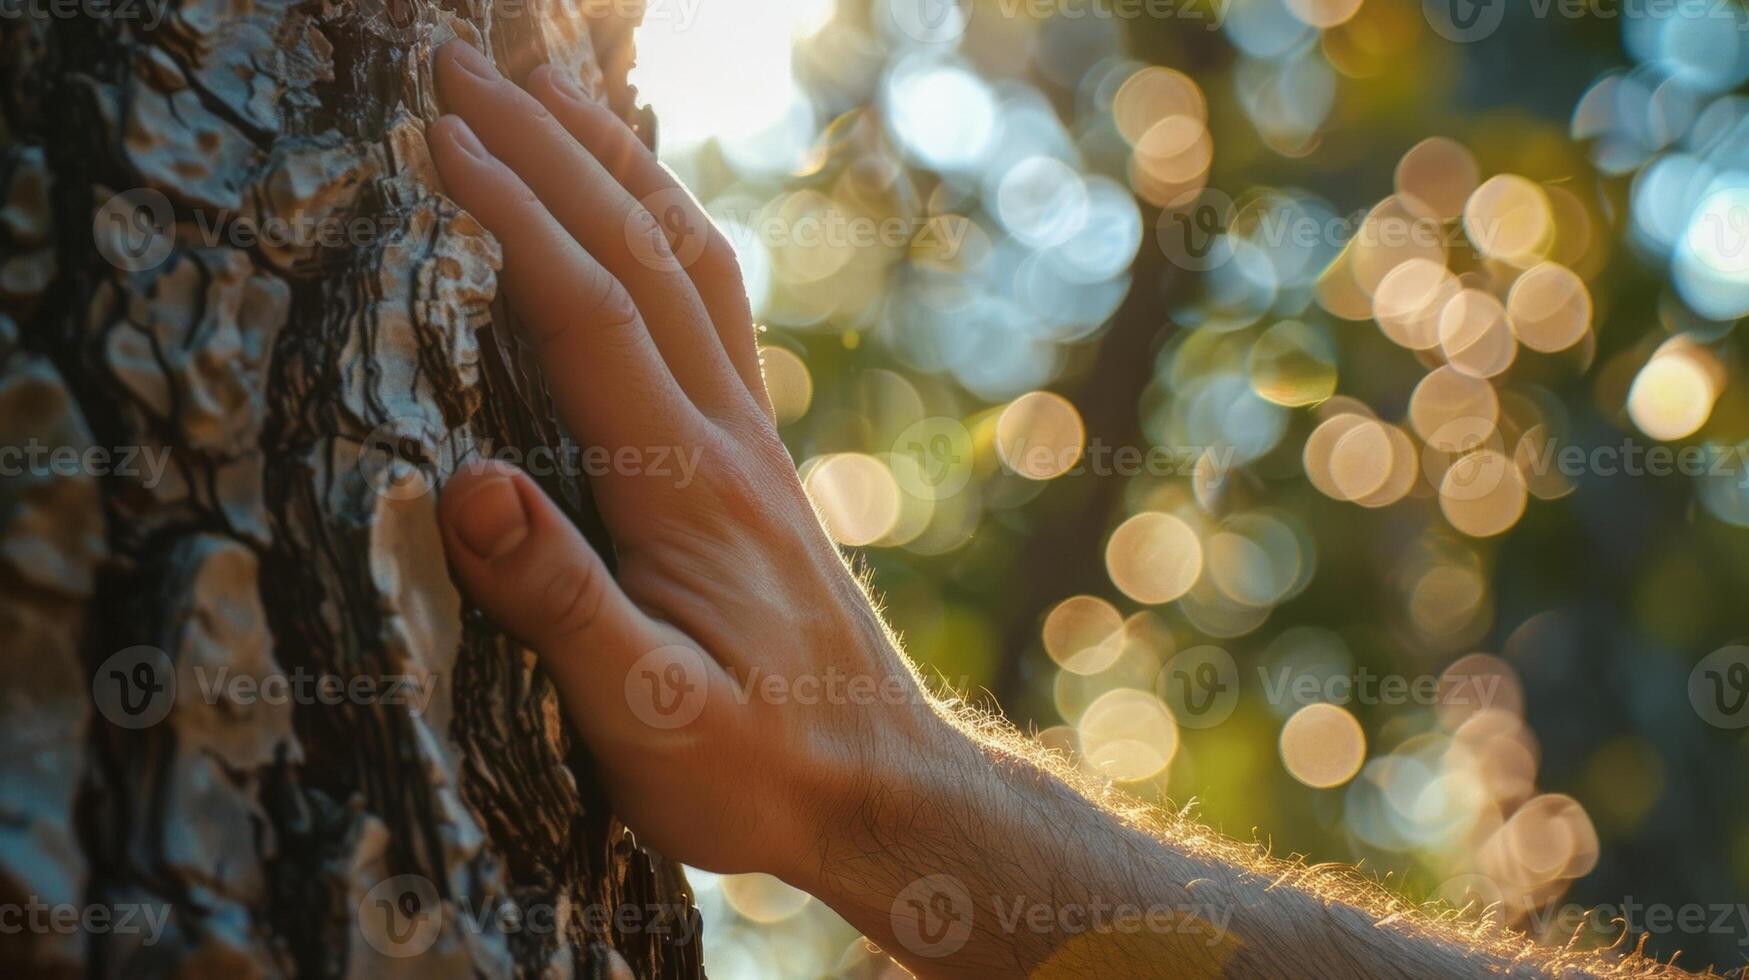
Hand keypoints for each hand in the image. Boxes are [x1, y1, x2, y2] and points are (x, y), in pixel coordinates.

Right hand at [423, 40, 957, 884]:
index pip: (591, 316)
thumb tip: (466, 484)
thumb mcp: (652, 722)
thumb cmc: (762, 773)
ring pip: (688, 264)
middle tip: (464, 60)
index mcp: (688, 487)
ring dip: (616, 165)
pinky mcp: (753, 463)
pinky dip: (663, 229)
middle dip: (551, 148)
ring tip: (549, 83)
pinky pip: (712, 312)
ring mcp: (748, 442)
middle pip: (640, 254)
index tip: (437, 132)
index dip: (514, 218)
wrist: (883, 789)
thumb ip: (562, 607)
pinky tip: (637, 208)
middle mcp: (726, 438)